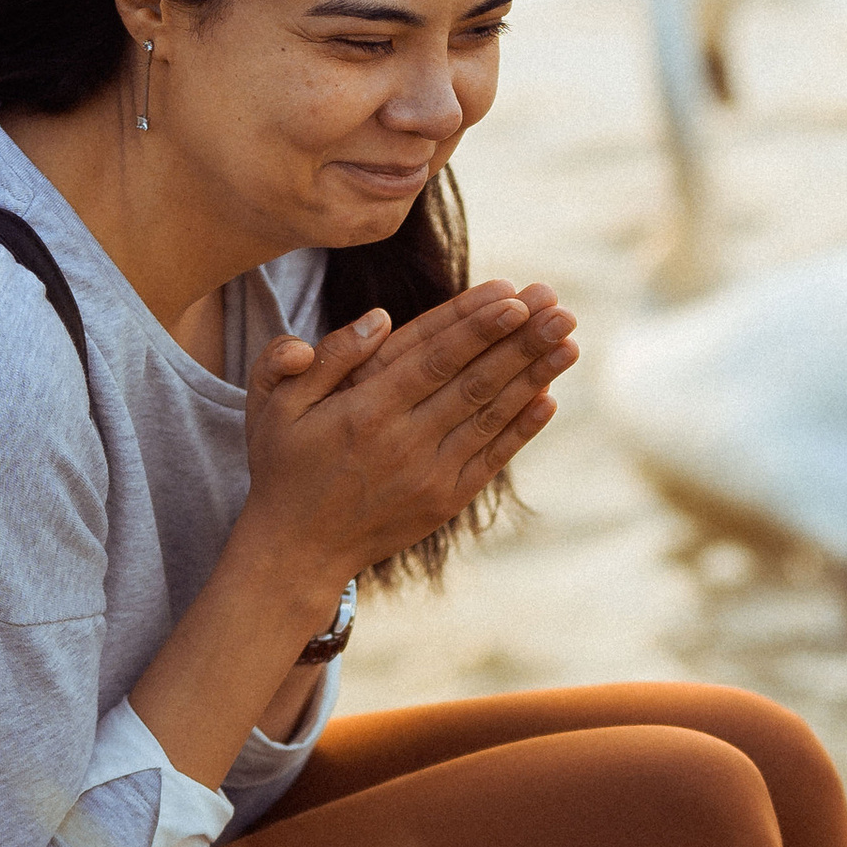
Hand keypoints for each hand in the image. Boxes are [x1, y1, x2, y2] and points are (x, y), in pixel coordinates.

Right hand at [238, 279, 576, 591]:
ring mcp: (429, 474)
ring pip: (490, 416)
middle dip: (521, 341)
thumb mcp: (276, 405)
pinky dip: (522, 429)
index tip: (515, 294)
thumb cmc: (284, 466)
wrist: (297, 551)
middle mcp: (404, 441)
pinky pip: (491, 458)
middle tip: (561, 307)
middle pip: (474, 380)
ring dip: (534, 377)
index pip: (432, 357)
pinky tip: (550, 397)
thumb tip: (378, 320)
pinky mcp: (445, 500)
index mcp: (365, 411)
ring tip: (570, 341)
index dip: (476, 325)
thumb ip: (324, 359)